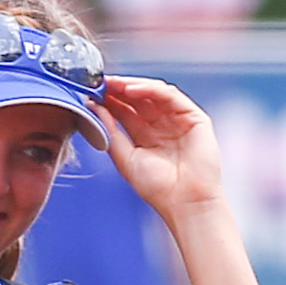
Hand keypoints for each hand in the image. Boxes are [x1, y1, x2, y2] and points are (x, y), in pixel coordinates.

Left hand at [93, 75, 225, 220]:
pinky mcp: (195, 119)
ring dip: (132, 85)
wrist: (185, 202)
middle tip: (99, 82)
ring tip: (113, 84)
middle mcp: (162, 125)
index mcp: (145, 135)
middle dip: (118, 88)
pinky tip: (132, 90)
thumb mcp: (124, 156)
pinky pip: (171, 96)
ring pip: (154, 93)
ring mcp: (179, 121)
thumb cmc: (158, 188)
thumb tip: (94, 106)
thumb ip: (110, 130)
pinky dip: (151, 89)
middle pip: (138, 98)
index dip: (109, 98)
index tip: (90, 91)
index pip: (125, 109)